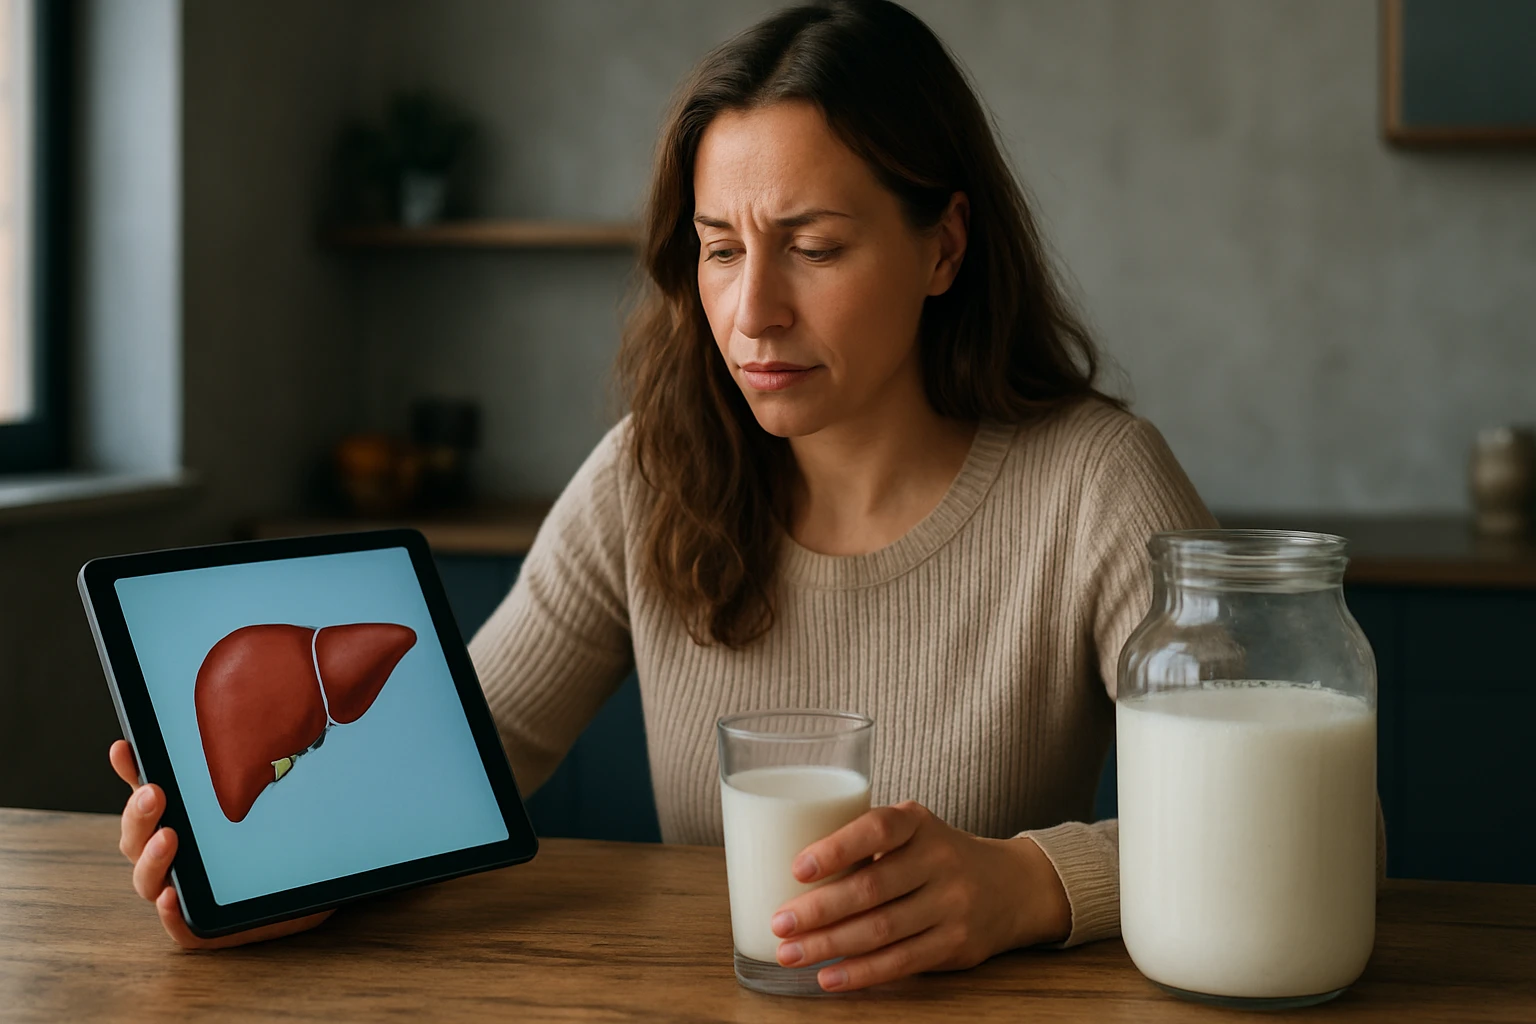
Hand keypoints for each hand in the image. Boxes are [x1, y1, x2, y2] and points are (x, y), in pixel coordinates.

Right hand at [110, 740, 333, 947]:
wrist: (318, 881)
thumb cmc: (279, 835)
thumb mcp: (263, 795)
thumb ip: (243, 768)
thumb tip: (242, 719)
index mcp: (178, 821)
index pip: (145, 796)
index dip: (131, 773)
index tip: (125, 747)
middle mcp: (173, 856)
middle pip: (134, 840)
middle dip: (138, 815)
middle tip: (155, 794)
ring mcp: (186, 890)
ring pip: (147, 881)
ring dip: (152, 859)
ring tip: (168, 838)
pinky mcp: (206, 925)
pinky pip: (181, 926)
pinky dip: (171, 913)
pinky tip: (172, 896)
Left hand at [769, 800, 1070, 991]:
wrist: (1011, 886)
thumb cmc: (936, 854)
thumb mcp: (912, 830)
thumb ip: (866, 842)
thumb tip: (786, 870)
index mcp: (918, 822)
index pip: (876, 829)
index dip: (836, 848)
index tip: (797, 868)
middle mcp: (939, 860)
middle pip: (871, 888)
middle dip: (818, 910)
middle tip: (779, 923)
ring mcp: (951, 904)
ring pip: (881, 930)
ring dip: (830, 945)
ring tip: (790, 953)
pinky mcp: (955, 944)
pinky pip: (900, 962)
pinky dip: (860, 972)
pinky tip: (829, 976)